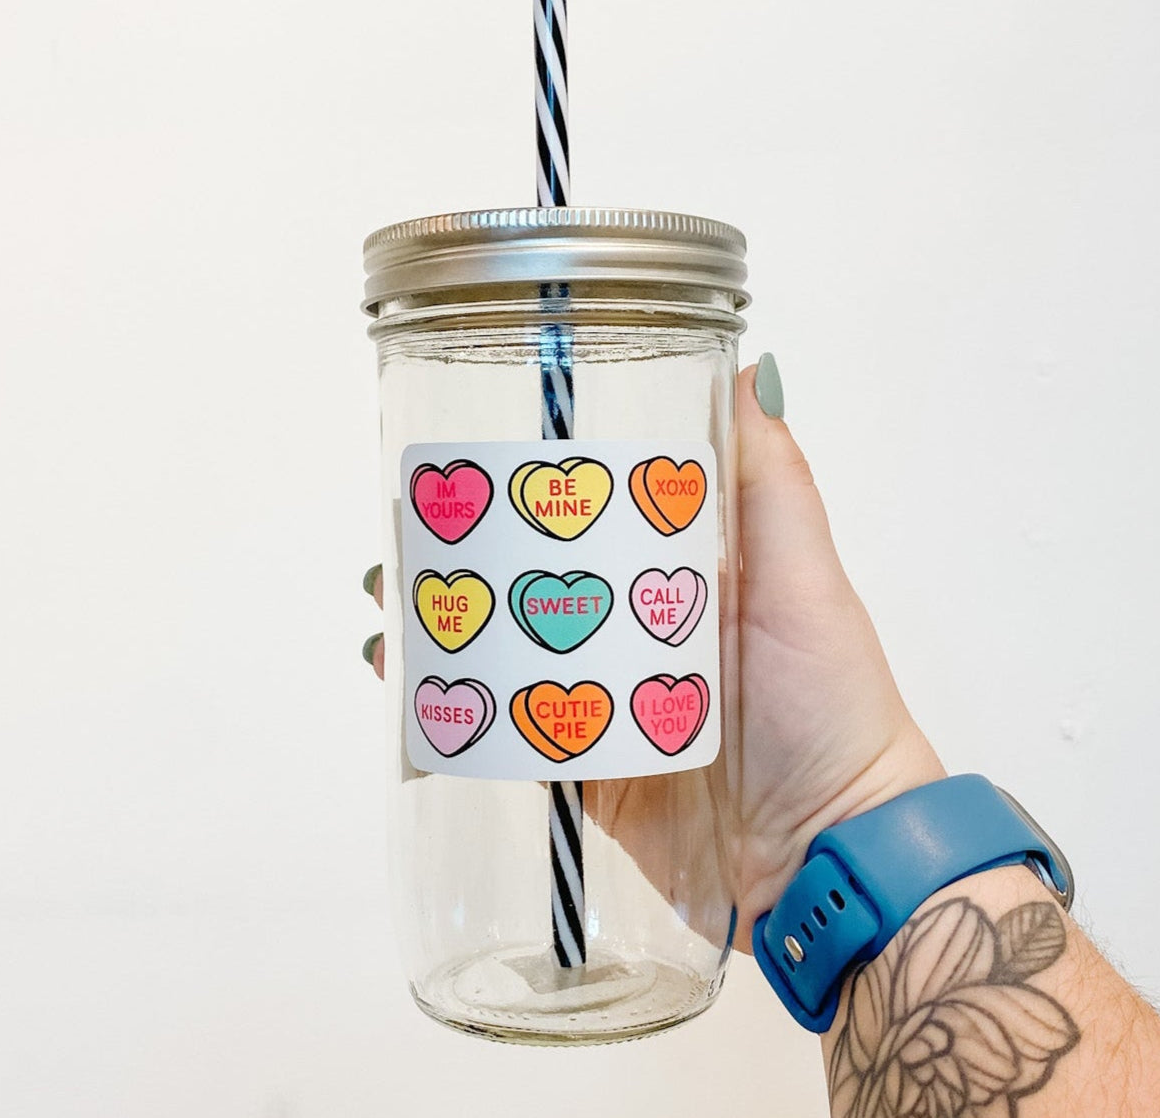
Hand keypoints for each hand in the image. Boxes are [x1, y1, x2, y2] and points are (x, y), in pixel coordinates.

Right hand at [362, 356, 943, 951]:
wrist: (827, 851)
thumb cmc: (828, 703)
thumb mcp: (804, 579)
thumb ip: (772, 482)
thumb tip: (747, 367)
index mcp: (679, 571)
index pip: (592, 510)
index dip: (529, 483)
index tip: (467, 454)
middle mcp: (634, 627)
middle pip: (534, 578)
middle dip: (466, 555)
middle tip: (406, 535)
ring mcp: (603, 698)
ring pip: (510, 651)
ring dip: (447, 630)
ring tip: (390, 612)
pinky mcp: (584, 764)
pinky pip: (511, 731)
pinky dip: (461, 712)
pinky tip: (413, 692)